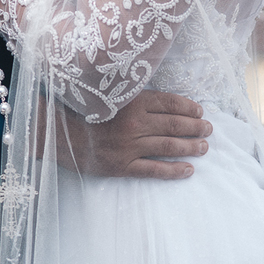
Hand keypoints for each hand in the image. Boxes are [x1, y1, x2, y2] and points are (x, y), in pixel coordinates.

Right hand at [55, 91, 211, 179]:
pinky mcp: (122, 166)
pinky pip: (154, 169)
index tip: (200, 111)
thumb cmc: (79, 110)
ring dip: (190, 147)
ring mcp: (129, 146)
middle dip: (195, 127)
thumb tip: (153, 96)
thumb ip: (129, 94)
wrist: (54, 132)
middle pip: (173, 124)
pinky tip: (189, 170)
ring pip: (167, 146)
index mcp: (131, 101)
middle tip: (209, 130)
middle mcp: (134, 123)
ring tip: (204, 148)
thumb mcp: (106, 94)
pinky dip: (174, 170)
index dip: (188, 107)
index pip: (168, 102)